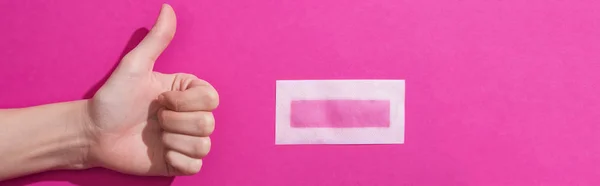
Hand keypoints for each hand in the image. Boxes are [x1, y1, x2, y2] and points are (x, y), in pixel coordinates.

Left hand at [84, 4, 218, 175]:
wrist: (94, 133)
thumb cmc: (112, 99)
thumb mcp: (135, 66)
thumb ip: (156, 40)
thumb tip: (168, 9)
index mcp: (187, 93)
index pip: (212, 98)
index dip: (185, 102)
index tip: (160, 100)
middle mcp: (191, 116)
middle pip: (208, 122)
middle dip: (175, 123)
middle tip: (153, 119)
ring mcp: (187, 140)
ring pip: (203, 145)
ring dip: (173, 141)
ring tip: (155, 137)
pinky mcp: (180, 163)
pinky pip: (196, 166)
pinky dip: (177, 160)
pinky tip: (160, 153)